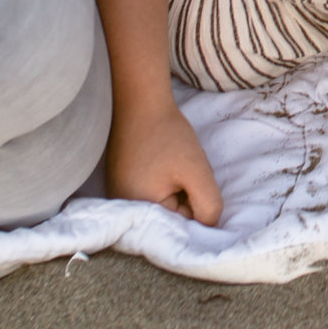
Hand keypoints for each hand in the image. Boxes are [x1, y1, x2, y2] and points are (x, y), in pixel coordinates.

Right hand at [105, 93, 222, 224]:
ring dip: (174, 187)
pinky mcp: (120, 183)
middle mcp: (123, 210)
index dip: (195, 201)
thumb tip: (209, 226)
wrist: (140, 102)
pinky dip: (162, 181)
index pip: (182, 225)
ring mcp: (119, 196)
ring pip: (164, 203)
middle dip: (184, 194)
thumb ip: (208, 205)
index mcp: (139, 212)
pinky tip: (160, 161)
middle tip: (181, 168)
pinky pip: (151, 193)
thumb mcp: (197, 171)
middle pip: (171, 216)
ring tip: (170, 163)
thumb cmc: (168, 135)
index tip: (190, 178)